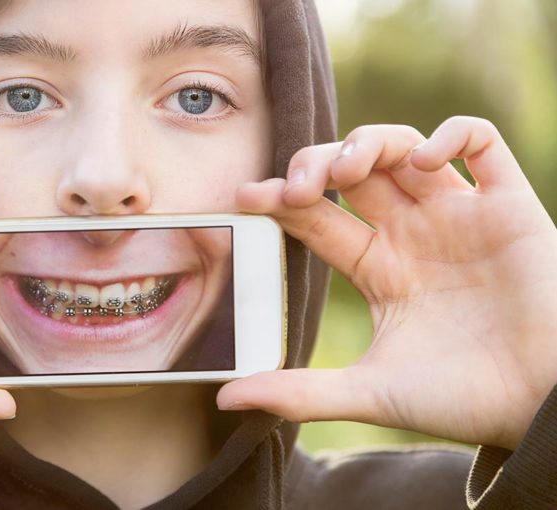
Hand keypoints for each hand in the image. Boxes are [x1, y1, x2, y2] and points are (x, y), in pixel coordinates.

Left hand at [217, 117, 556, 449]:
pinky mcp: (510, 206)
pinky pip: (482, 144)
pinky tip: (424, 161)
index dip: (280, 200)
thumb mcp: (370, 392)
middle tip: (298, 185)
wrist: (543, 409)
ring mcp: (459, 216)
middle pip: (352, 172)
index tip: (246, 196)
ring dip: (369, 144)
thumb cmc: (461, 400)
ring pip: (404, 148)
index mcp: (378, 268)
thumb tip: (226, 400)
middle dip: (317, 165)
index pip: (316, 218)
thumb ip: (300, 392)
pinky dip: (451, 135)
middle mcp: (413, 234)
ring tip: (346, 171)